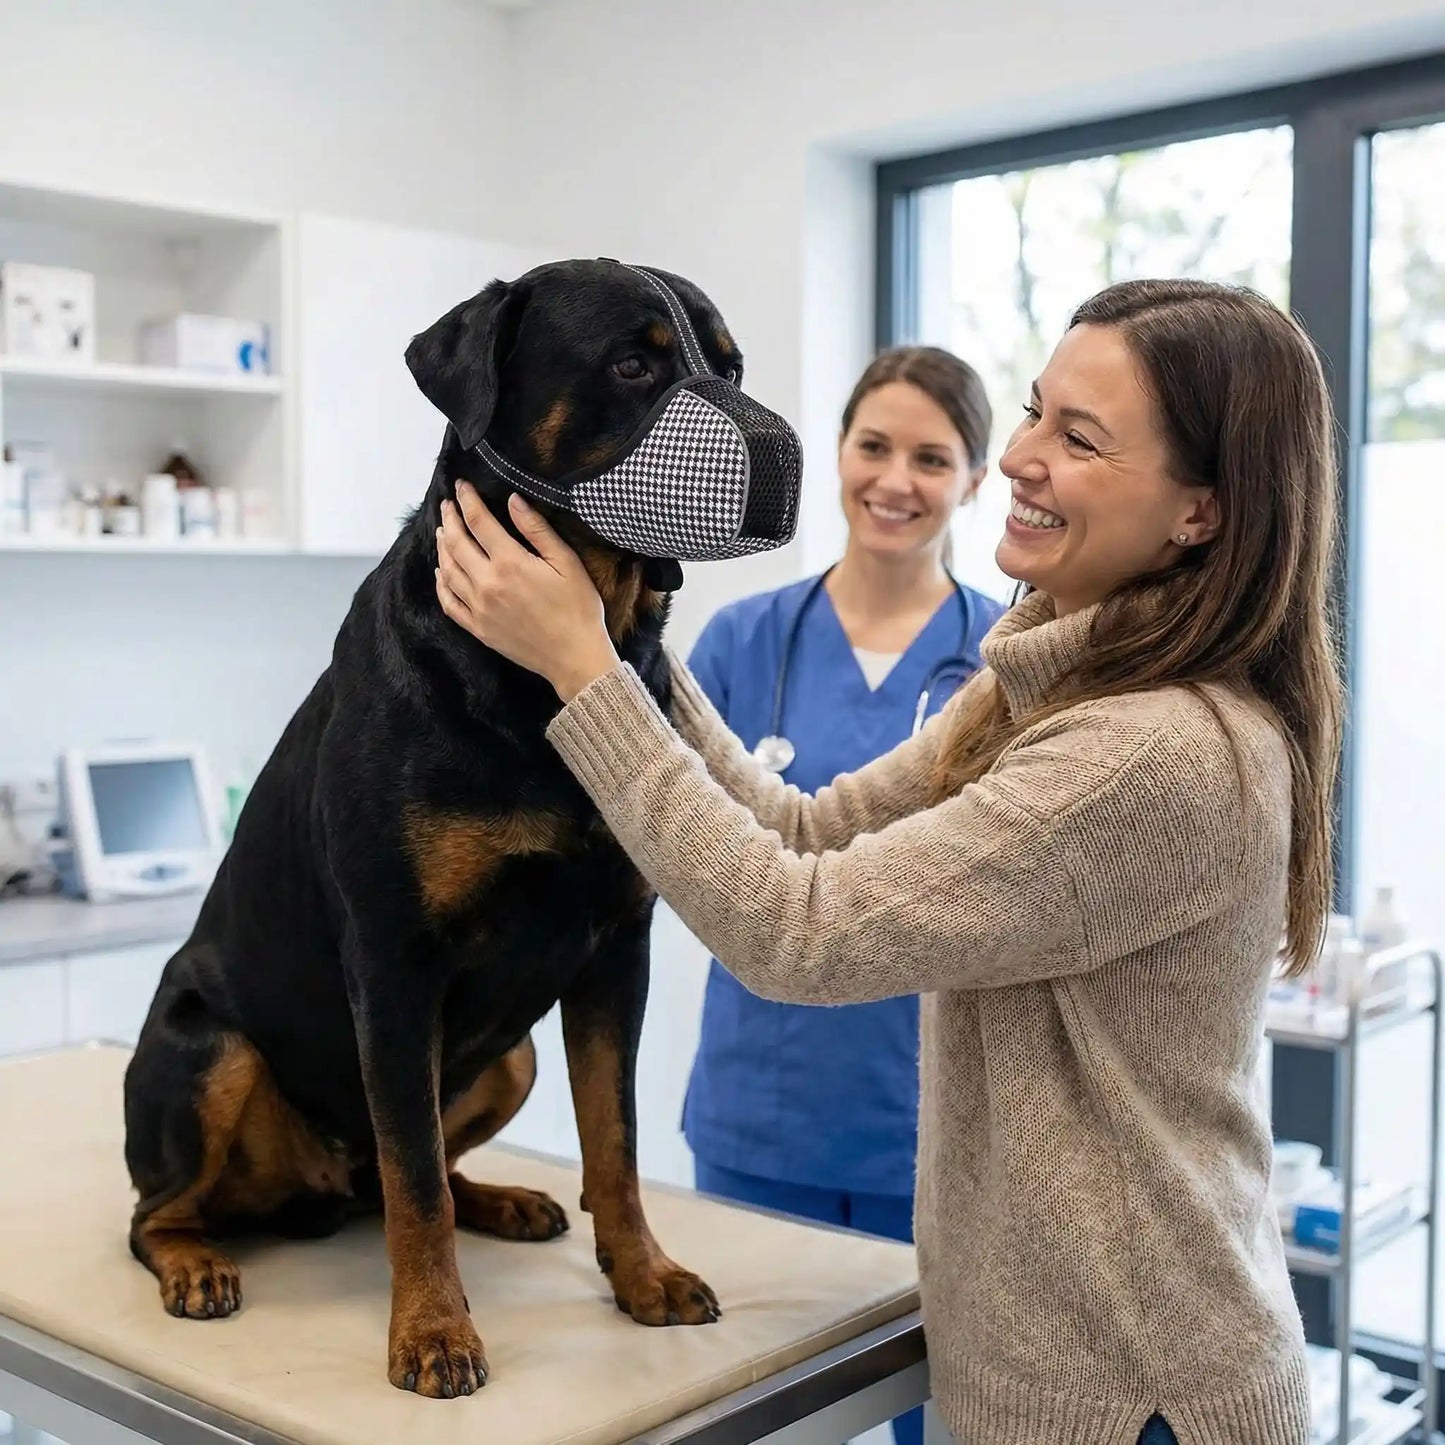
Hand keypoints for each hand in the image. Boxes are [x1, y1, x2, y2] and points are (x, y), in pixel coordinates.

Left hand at [435, 482, 620, 701]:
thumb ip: (536, 529)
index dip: (467, 500)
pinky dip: (441, 584)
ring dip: (442, 547)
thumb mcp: (566, 562)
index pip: (478, 522)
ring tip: (443, 532)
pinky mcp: (478, 629)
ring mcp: (479, 608)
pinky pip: (449, 603)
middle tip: (446, 505)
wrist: (575, 657)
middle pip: (457, 543)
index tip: (461, 486)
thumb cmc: (579, 608)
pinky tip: (441, 572)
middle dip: (449, 519)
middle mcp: (487, 583)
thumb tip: (512, 500)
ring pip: (448, 570)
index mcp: (510, 563)